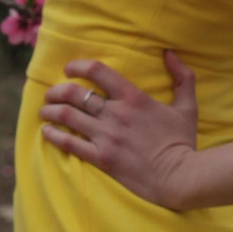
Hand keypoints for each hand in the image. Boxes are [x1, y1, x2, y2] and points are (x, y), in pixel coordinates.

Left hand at [39, 51, 199, 210]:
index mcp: (133, 97)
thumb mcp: (187, 106)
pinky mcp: (102, 159)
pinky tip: (47, 132)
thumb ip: (182, 77)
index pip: (98, 71)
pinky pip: (70, 144)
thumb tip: (171, 54)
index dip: (78, 66)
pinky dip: (54, 136)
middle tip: (50, 94)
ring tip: (45, 111)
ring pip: (68, 116)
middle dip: (57, 91)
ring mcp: (107, 137)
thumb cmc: (183, 142)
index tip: (68, 69)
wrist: (181, 177)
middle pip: (75, 94)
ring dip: (51, 111)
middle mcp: (115, 114)